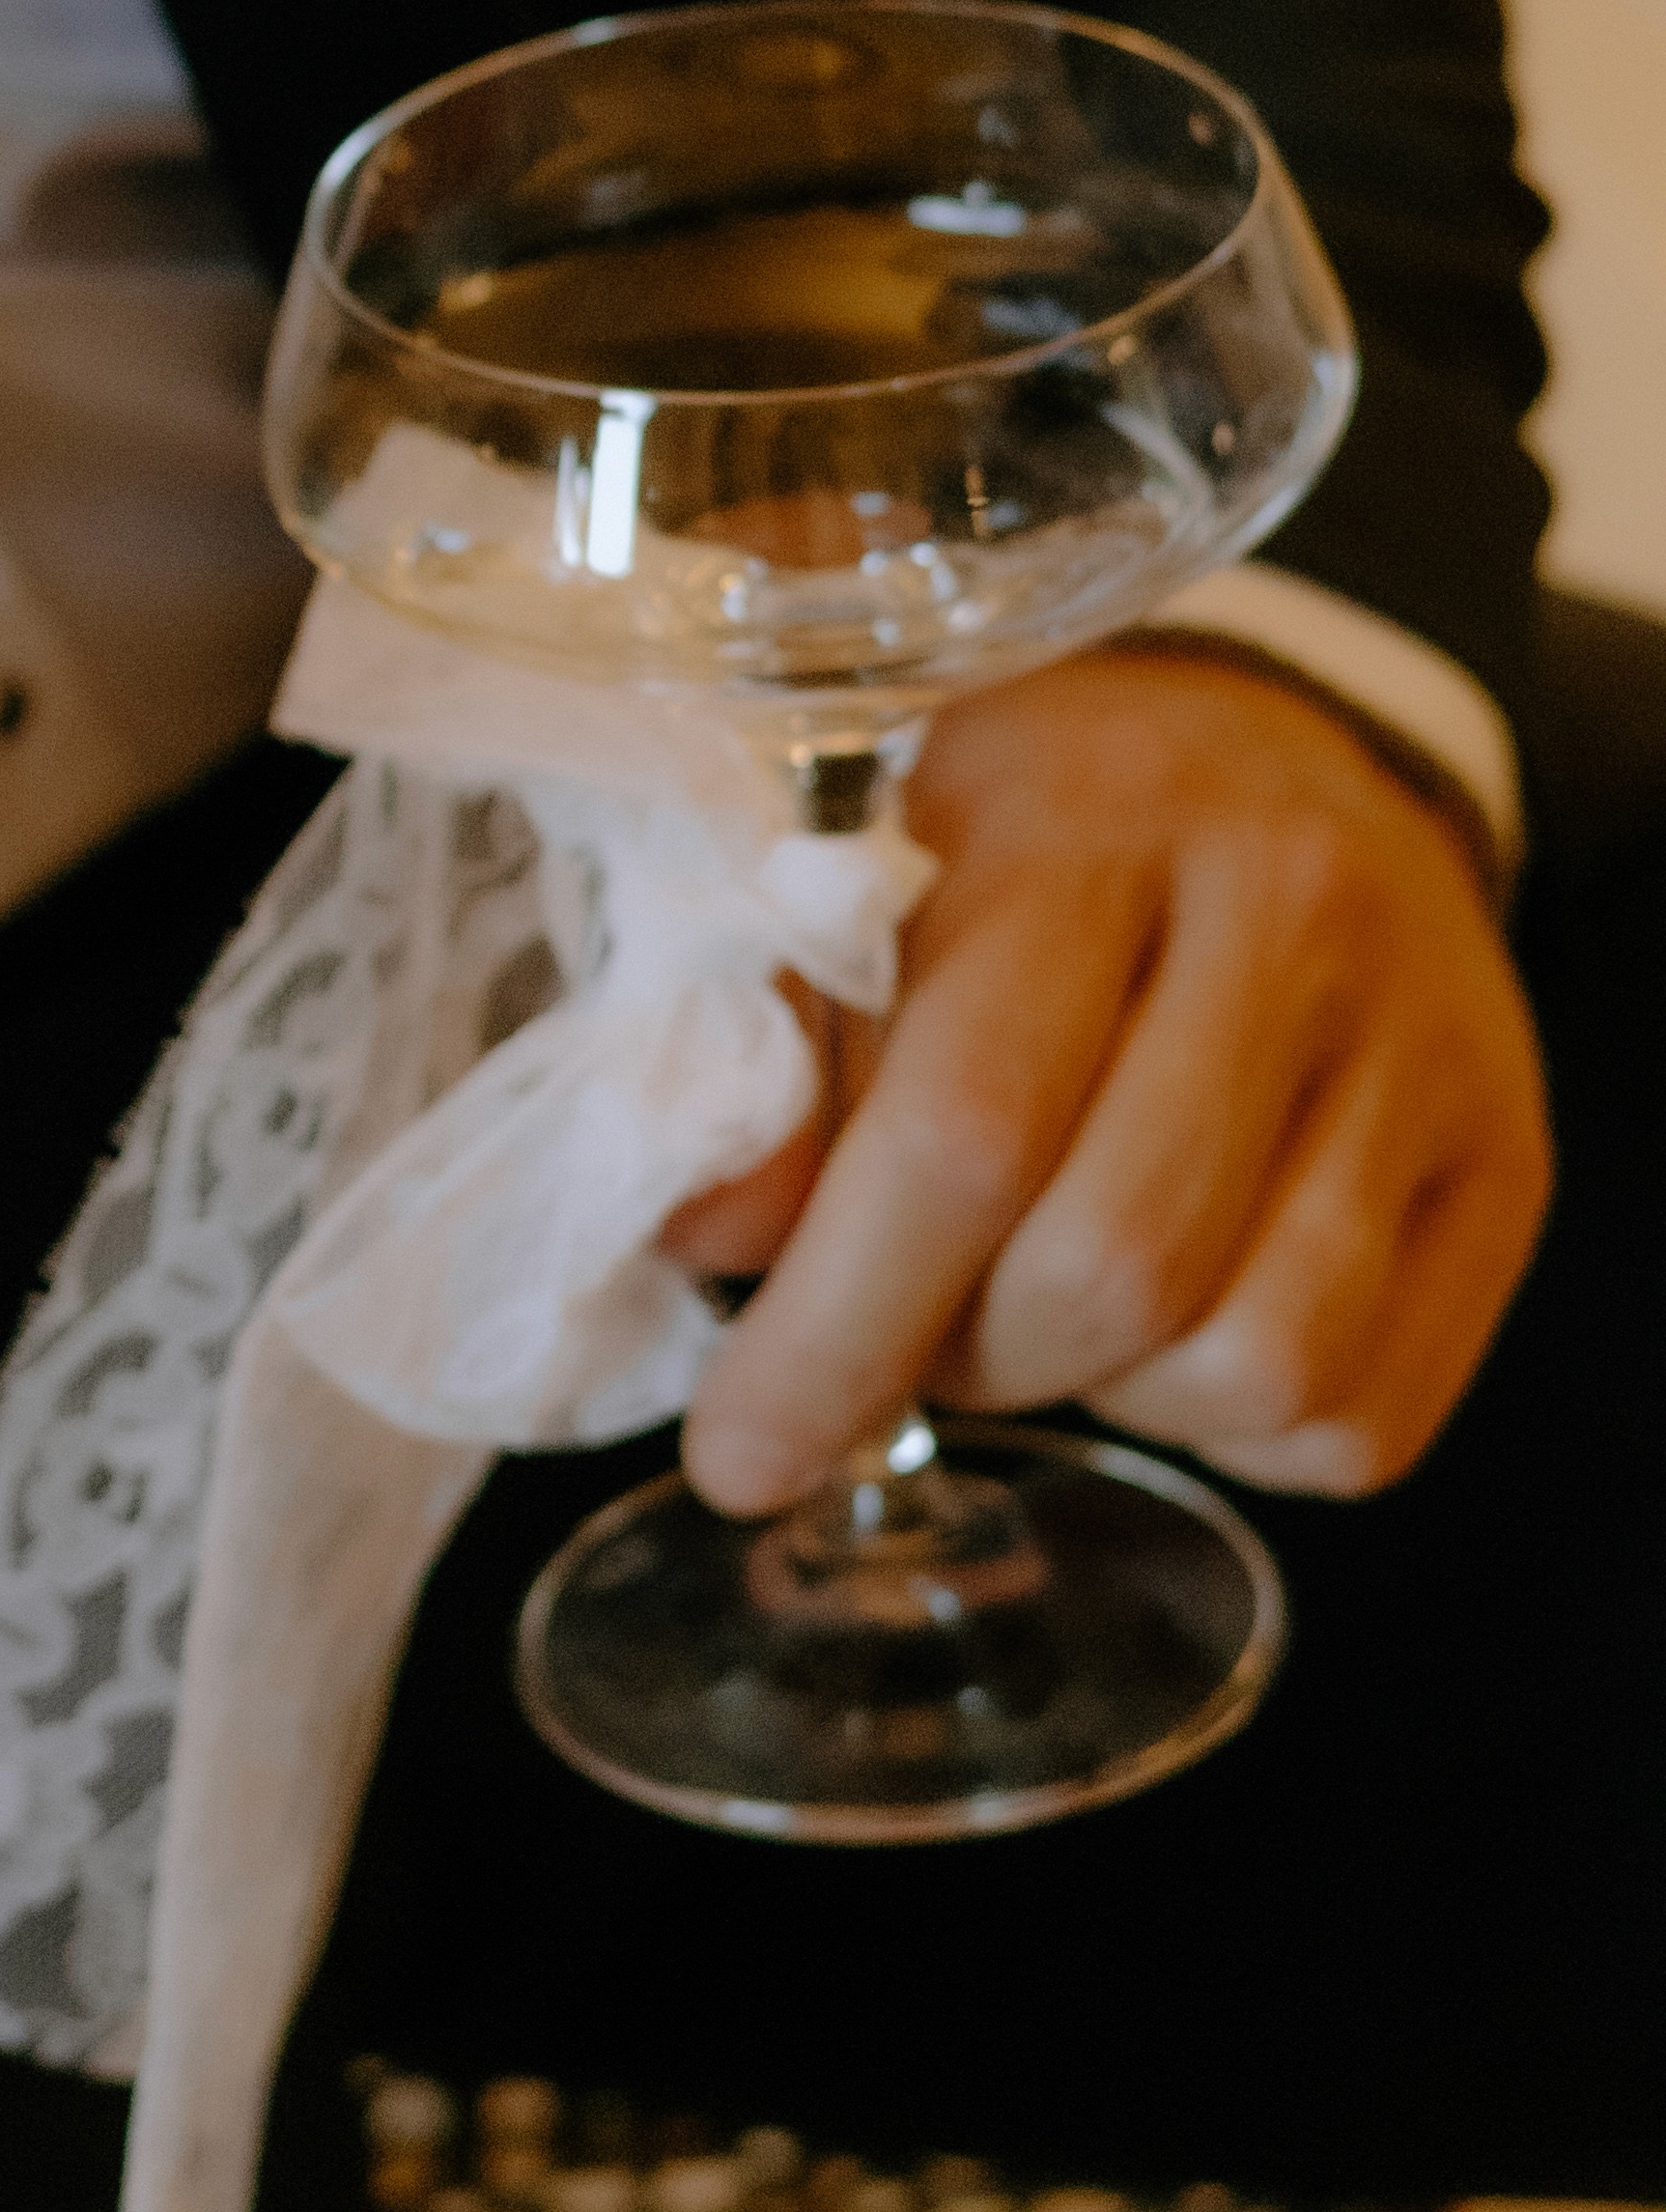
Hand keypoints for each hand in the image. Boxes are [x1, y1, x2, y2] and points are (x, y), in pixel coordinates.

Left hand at [664, 650, 1548, 1516]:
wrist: (1283, 757)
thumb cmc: (1031, 835)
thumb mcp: (870, 872)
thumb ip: (779, 1046)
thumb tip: (706, 1236)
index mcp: (1093, 820)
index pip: (965, 1124)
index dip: (836, 1324)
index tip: (736, 1453)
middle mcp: (1292, 912)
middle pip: (1112, 1265)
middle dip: (960, 1361)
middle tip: (901, 1335)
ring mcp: (1425, 1043)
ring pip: (1253, 1358)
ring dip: (1102, 1400)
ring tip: (1034, 1315)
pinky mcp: (1505, 1163)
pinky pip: (1361, 1412)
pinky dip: (1234, 1433)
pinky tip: (1168, 1330)